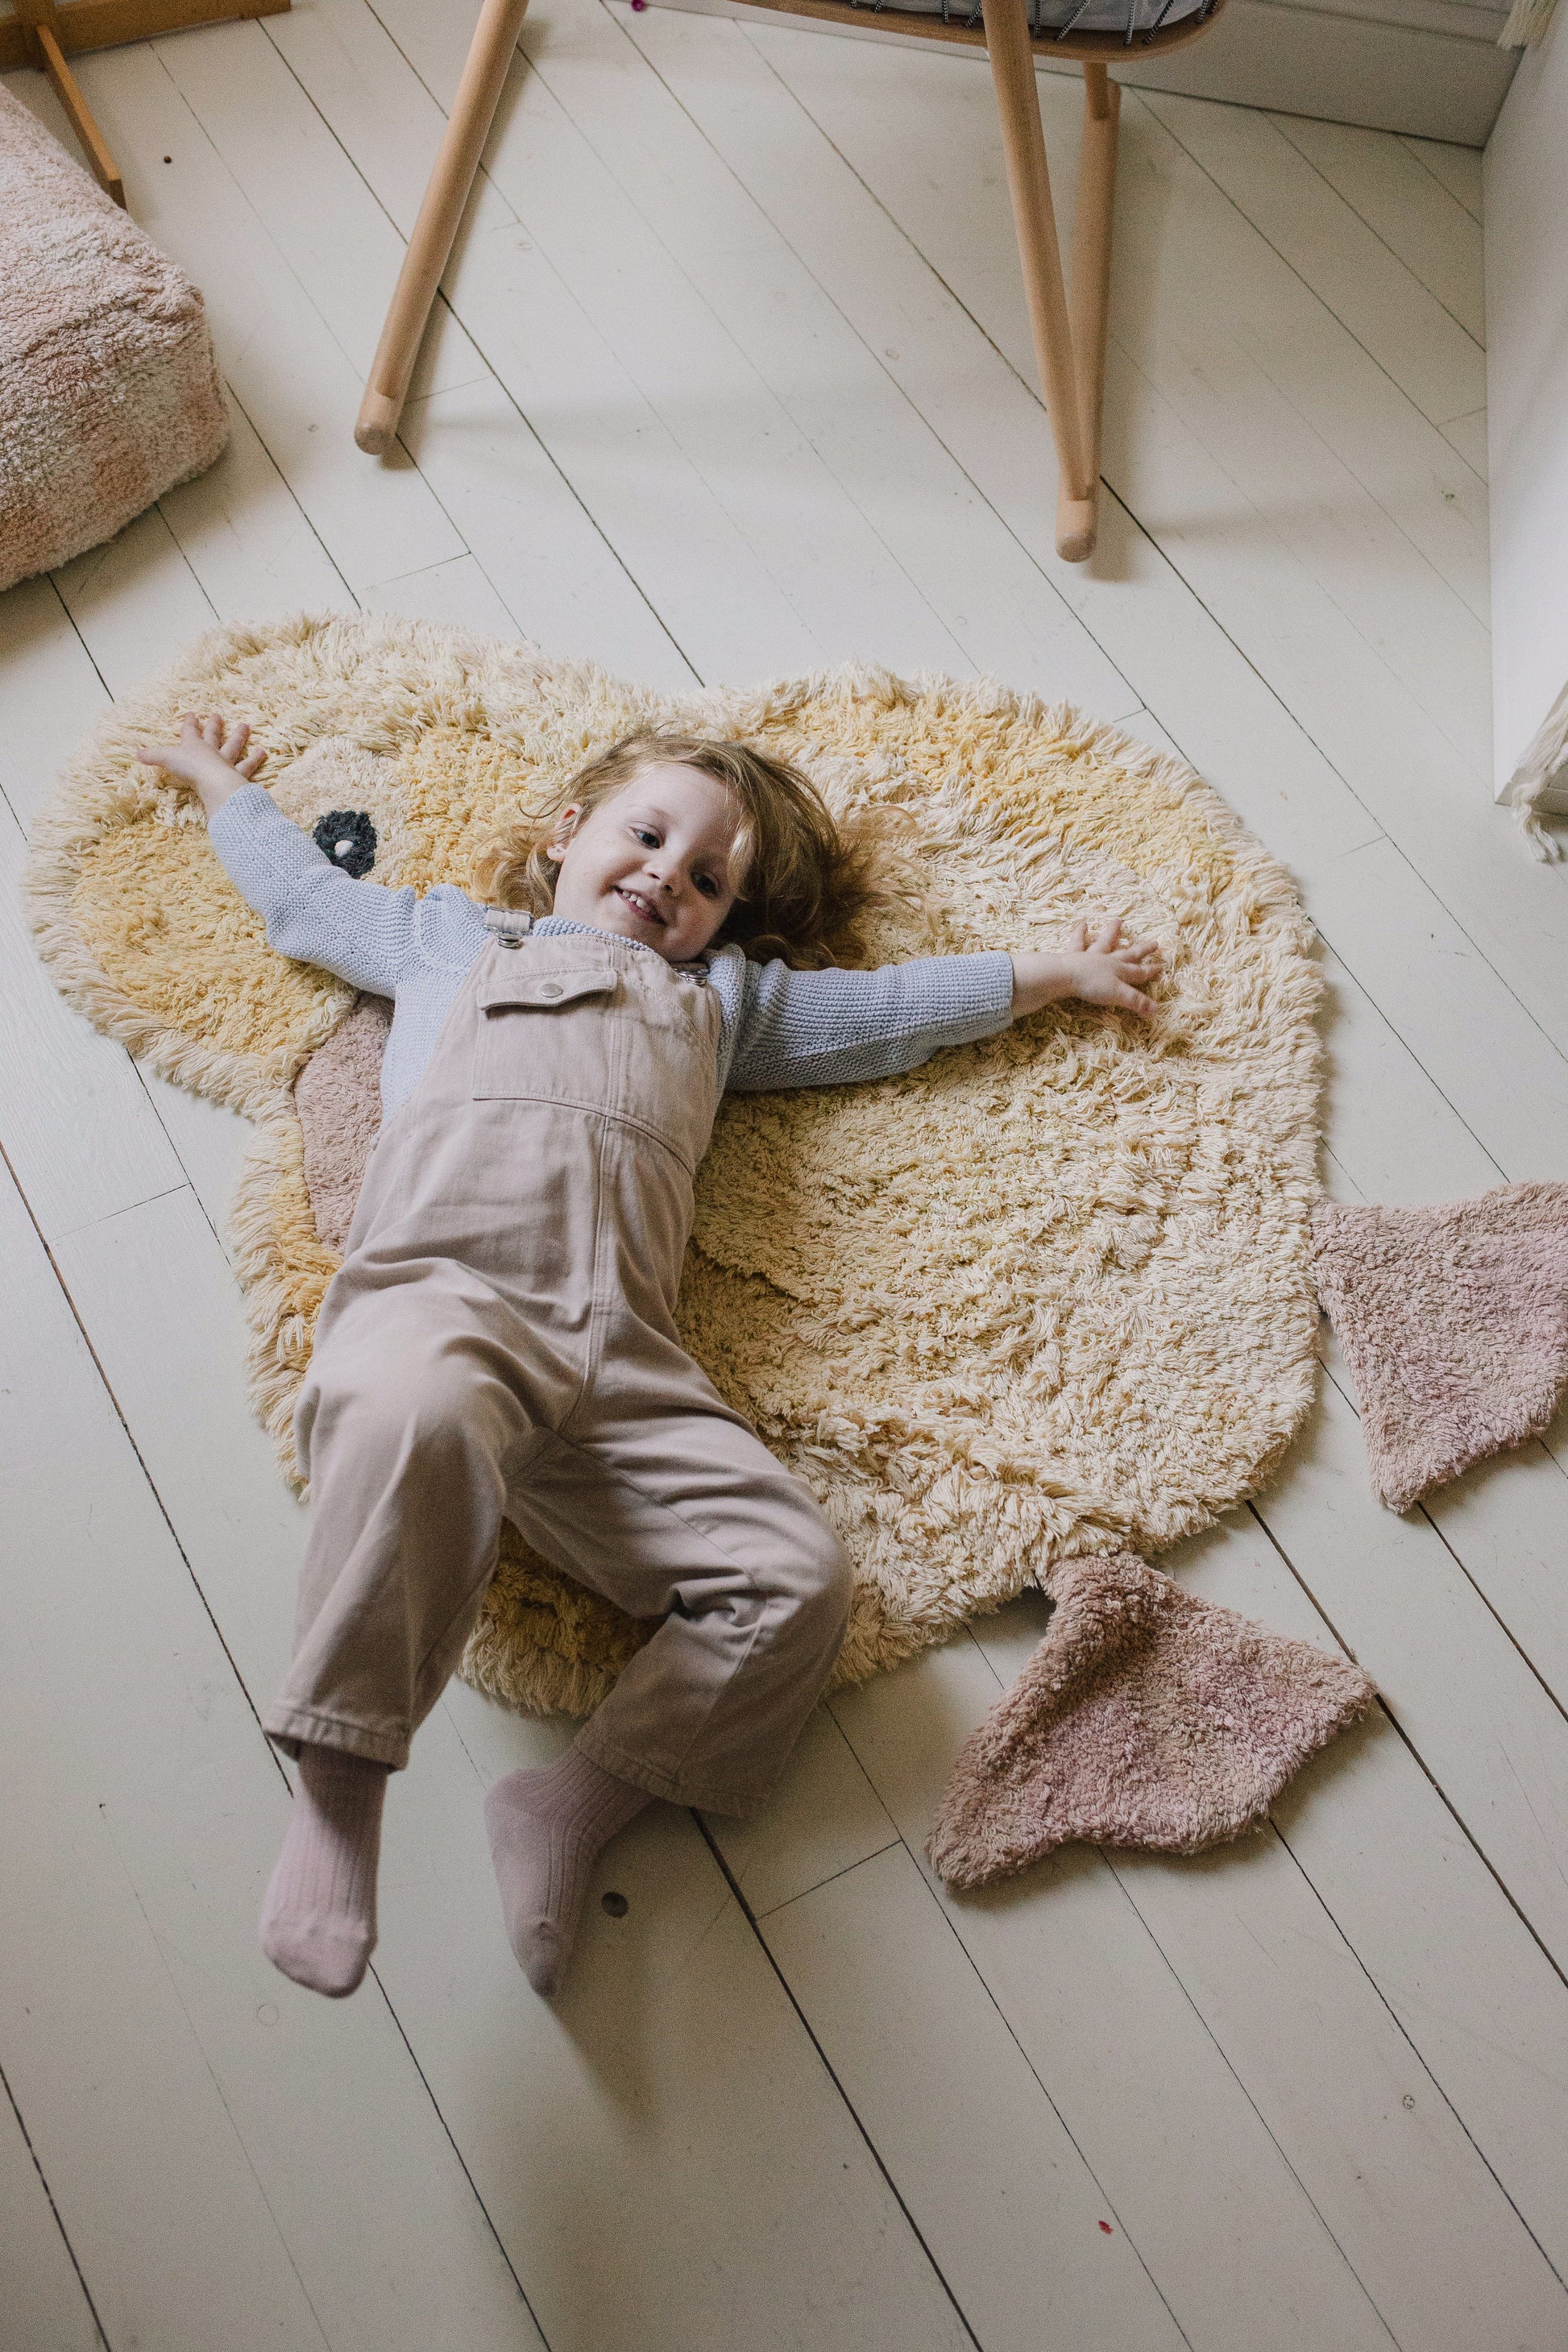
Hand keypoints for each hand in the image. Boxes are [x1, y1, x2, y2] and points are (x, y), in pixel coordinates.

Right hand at [137, 712, 266, 816]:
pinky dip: (256, 762)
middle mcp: (212, 753)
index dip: (190, 724)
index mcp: (194, 747)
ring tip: (248, 728)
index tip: (192, 714)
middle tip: (219, 715)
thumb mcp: (166, 759)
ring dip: (240, 738)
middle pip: (214, 736)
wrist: (214, 782)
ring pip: (235, 749)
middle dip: (215, 726)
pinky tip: (264, 755)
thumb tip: (137, 753)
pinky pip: (249, 768)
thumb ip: (153, 756)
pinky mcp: (239, 777)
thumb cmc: (190, 768)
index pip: (190, 732)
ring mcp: (227, 764)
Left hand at [1011, 918, 1162, 1021]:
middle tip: (1154, 942)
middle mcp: (1107, 961)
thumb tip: (1156, 1009)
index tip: (1162, 966)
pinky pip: (1078, 943)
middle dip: (1141, 951)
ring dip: (1112, 933)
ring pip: (1104, 943)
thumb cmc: (1091, 986)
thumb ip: (1136, 1002)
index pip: (1139, 973)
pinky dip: (1080, 934)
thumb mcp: (1118, 996)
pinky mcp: (1074, 956)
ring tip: (1118, 921)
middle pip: (1128, 955)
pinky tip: (1082, 924)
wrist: (1064, 976)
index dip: (1151, 971)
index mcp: (1119, 972)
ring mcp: (1091, 956)